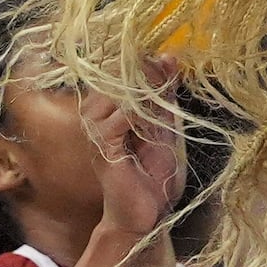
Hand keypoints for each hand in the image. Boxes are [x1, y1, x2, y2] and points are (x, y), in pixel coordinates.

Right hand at [85, 60, 182, 240]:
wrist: (148, 210)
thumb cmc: (154, 169)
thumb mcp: (166, 123)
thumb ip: (165, 92)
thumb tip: (169, 56)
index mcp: (108, 103)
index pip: (124, 67)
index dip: (151, 64)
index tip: (171, 65)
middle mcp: (95, 112)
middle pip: (121, 76)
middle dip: (152, 79)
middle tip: (170, 91)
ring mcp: (95, 129)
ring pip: (120, 94)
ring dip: (149, 100)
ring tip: (162, 116)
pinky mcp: (102, 147)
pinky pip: (120, 118)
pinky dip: (141, 117)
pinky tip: (151, 126)